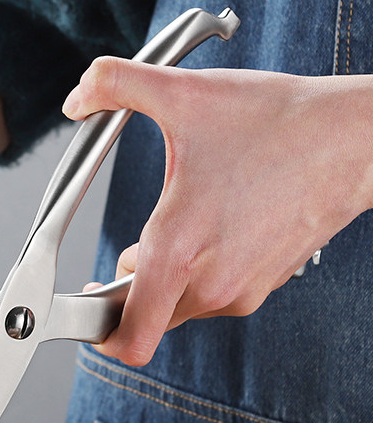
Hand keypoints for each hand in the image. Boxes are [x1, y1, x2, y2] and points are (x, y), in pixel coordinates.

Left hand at [63, 58, 372, 365]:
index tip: (84, 305)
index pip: (129, 337)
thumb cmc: (279, 123)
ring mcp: (241, 290)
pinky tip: (212, 225)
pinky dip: (198, 273)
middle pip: (144, 317)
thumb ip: (114, 86)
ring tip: (180, 222)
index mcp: (178, 250)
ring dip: (163, 278)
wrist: (356, 138)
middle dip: (127, 286)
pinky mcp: (264, 285)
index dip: (97, 334)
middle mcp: (210, 283)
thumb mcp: (184, 93)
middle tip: (129, 245)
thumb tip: (77, 97)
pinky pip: (211, 294)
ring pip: (178, 306)